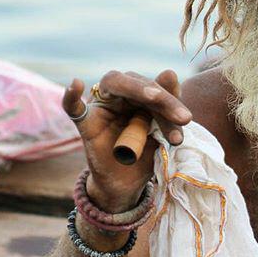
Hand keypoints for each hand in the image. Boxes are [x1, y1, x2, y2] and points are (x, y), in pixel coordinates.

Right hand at [62, 69, 191, 211]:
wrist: (127, 184)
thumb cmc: (144, 155)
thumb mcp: (161, 133)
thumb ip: (166, 108)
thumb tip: (169, 72)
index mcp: (139, 97)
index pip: (155, 88)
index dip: (171, 101)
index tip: (186, 120)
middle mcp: (119, 96)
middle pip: (137, 83)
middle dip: (162, 99)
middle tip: (183, 117)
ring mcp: (102, 108)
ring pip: (113, 84)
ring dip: (136, 89)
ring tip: (154, 97)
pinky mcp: (86, 125)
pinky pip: (74, 109)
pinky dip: (71, 97)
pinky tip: (75, 84)